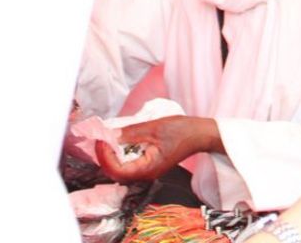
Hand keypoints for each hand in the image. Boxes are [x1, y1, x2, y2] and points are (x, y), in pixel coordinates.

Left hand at [95, 115, 219, 181]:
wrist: (200, 134)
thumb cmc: (181, 131)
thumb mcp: (154, 128)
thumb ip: (131, 132)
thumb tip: (111, 135)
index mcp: (148, 168)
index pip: (117, 170)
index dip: (105, 156)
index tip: (101, 140)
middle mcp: (146, 173)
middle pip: (117, 172)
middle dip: (106, 156)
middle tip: (101, 138)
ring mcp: (148, 169)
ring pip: (122, 168)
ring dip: (113, 154)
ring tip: (108, 138)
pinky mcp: (150, 163)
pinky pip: (130, 162)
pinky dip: (122, 153)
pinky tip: (121, 140)